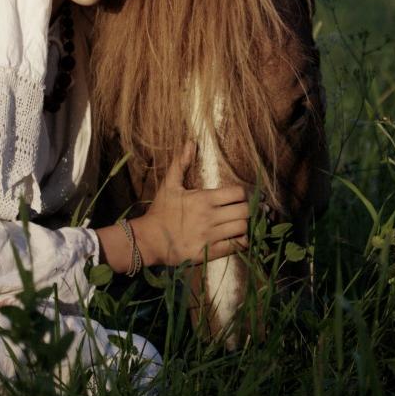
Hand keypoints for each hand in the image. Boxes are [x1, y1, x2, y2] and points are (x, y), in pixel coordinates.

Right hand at [134, 141, 251, 265]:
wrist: (148, 239)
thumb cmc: (161, 211)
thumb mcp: (169, 185)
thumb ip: (180, 163)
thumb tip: (190, 142)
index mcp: (203, 199)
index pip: (238, 193)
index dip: (241, 194)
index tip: (236, 197)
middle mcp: (209, 217)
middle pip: (244, 211)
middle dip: (246, 210)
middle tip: (241, 210)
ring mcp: (209, 236)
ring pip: (242, 229)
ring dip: (244, 226)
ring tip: (239, 223)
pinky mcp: (208, 253)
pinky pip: (235, 247)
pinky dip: (240, 242)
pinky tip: (235, 238)